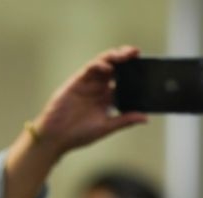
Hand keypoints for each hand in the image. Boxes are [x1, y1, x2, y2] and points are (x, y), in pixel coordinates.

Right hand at [30, 45, 147, 157]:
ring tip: (126, 54)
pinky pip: (89, 68)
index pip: (123, 81)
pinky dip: (99, 64)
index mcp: (106, 99)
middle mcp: (98, 88)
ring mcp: (88, 84)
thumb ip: (125, 120)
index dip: (133, 73)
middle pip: (115, 68)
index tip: (146, 68)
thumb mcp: (106, 127)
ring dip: (114, 56)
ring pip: (103, 63)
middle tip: (137, 54)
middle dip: (126, 59)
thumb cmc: (78, 134)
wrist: (56, 137)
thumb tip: (145, 118)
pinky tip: (108, 67)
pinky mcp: (77, 82)